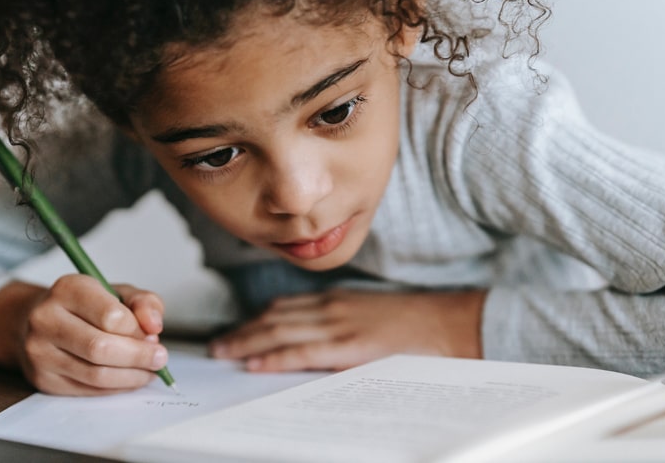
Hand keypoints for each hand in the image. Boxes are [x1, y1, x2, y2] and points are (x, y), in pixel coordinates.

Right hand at [0, 275, 168, 394]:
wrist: (35, 321)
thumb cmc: (84, 305)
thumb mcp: (118, 292)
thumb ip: (144, 303)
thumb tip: (154, 326)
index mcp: (69, 289)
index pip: (111, 316)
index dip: (138, 331)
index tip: (154, 336)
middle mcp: (47, 318)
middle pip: (101, 348)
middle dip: (138, 357)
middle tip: (159, 359)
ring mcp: (40, 351)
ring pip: (95, 374)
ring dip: (131, 377)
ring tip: (148, 371)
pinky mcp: (43, 378)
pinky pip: (87, 390)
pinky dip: (115, 388)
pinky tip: (128, 379)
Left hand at [209, 288, 485, 371]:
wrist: (447, 323)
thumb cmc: (413, 323)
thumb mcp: (369, 313)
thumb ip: (341, 319)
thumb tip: (316, 335)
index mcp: (336, 300)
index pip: (284, 307)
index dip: (256, 319)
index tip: (237, 328)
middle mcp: (331, 308)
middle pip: (274, 319)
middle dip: (243, 332)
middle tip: (217, 344)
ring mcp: (339, 326)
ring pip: (280, 333)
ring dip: (248, 343)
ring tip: (224, 353)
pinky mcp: (349, 347)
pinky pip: (303, 352)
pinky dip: (275, 358)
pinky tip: (256, 364)